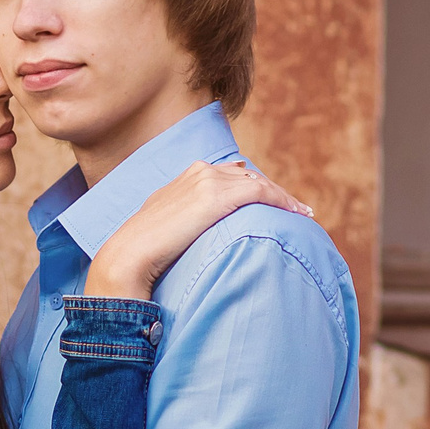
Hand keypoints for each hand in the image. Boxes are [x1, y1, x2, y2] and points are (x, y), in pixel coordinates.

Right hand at [85, 160, 311, 298]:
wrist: (128, 255)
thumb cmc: (141, 253)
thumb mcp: (164, 229)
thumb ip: (182, 222)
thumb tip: (194, 235)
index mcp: (184, 178)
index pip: (229, 174)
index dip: (252, 186)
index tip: (270, 200)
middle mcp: (198, 173)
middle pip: (248, 175)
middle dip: (272, 191)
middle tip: (294, 208)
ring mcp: (208, 181)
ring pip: (259, 182)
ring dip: (282, 197)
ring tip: (301, 212)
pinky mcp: (218, 196)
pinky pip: (262, 193)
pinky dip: (283, 201)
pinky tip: (298, 214)